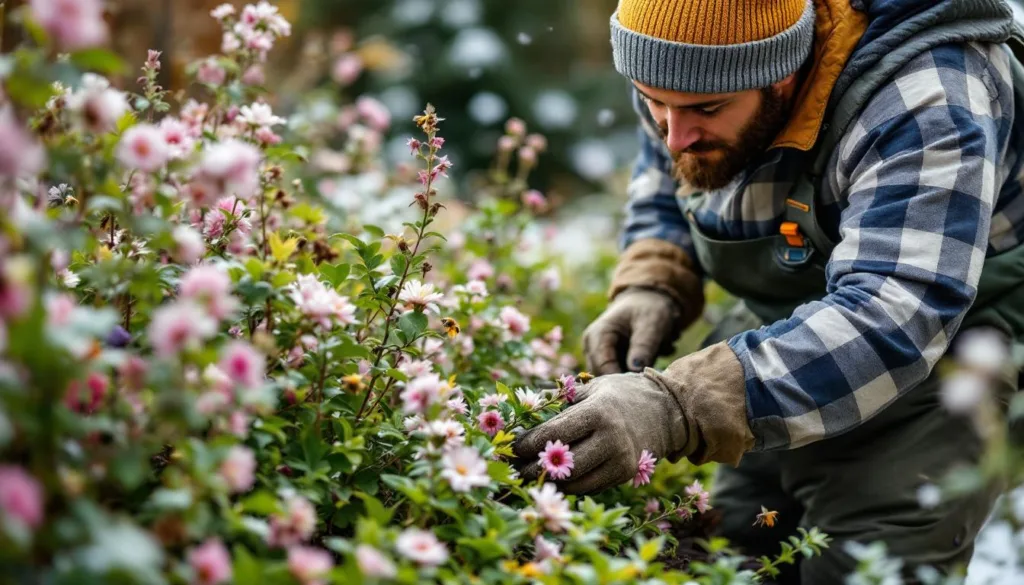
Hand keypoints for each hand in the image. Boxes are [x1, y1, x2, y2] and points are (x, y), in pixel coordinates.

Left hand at [512, 372, 695, 493]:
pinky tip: (554, 480)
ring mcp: (620, 460)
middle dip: (533, 469)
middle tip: (513, 470)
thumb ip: (561, 400)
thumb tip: (524, 410)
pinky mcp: (625, 474)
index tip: (510, 448)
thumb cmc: (621, 393)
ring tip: (529, 477)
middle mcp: (610, 438)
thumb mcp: (592, 387)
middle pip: (563, 464)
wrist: (667, 410)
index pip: (555, 434)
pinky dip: (571, 485)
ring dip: (550, 482)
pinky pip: (591, 486)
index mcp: (598, 412)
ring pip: (577, 482)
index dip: (528, 444)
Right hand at [582, 287, 683, 374]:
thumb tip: (635, 369)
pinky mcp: (607, 361)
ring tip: (651, 366)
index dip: (620, 380)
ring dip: (630, 378)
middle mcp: (592, 347)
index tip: (642, 386)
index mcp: (598, 335)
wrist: (648, 301)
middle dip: (626, 381)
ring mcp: (597, 355)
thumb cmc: (649, 308)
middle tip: (649, 379)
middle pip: (603, 376)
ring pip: (610, 379)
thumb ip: (644, 346)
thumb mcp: (652, 323)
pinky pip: (617, 376)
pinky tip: (647, 365)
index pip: (602, 367)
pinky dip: (632, 374)